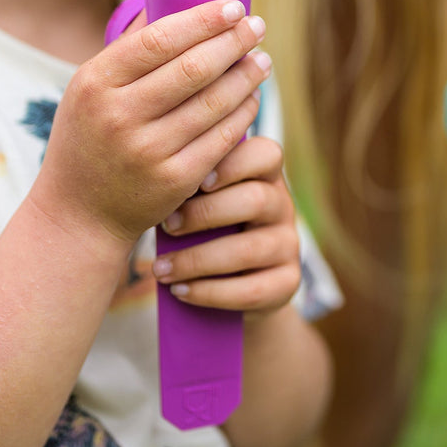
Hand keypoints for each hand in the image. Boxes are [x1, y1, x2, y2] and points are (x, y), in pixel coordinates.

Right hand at [28, 0, 271, 250]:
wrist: (78, 214)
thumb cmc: (89, 138)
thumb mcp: (88, 89)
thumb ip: (128, 48)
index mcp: (95, 83)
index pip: (158, 40)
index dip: (202, 20)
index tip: (233, 6)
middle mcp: (119, 116)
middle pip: (192, 68)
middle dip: (233, 42)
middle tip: (257, 25)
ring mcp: (148, 151)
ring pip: (213, 103)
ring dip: (245, 76)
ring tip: (262, 59)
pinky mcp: (175, 180)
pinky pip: (221, 137)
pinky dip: (243, 112)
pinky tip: (253, 96)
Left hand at [151, 133, 301, 312]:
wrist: (229, 281)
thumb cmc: (204, 228)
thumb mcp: (202, 201)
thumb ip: (192, 189)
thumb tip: (158, 188)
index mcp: (265, 176)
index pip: (266, 154)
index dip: (235, 164)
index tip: (199, 180)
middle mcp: (282, 206)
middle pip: (256, 200)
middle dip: (205, 213)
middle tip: (166, 226)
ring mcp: (289, 245)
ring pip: (249, 250)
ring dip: (197, 260)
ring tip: (161, 269)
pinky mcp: (288, 282)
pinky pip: (251, 290)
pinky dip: (210, 292)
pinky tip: (180, 291)